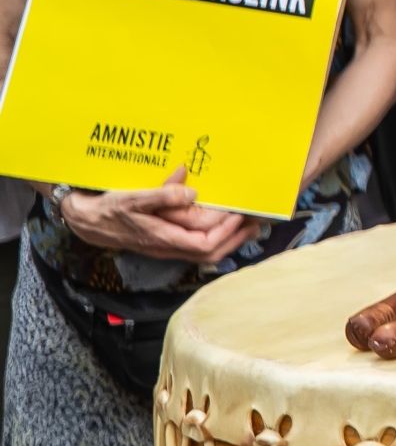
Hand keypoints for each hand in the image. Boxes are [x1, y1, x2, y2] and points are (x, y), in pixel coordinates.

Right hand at [55, 167, 266, 264]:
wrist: (88, 221)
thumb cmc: (110, 209)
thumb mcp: (133, 197)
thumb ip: (162, 195)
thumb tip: (191, 192)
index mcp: (163, 237)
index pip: (204, 243)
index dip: (226, 231)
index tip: (240, 213)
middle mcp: (168, 247)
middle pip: (210, 253)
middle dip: (236, 239)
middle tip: (256, 222)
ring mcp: (168, 248)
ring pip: (205, 253)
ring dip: (229, 240)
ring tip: (248, 225)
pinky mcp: (166, 244)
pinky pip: (197, 248)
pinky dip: (216, 239)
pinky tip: (225, 228)